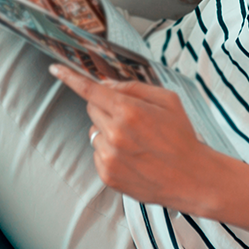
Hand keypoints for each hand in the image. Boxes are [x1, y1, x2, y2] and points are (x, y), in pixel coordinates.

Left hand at [49, 64, 223, 209]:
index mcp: (129, 111)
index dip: (70, 78)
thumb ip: (133, 88)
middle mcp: (115, 134)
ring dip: (108, 132)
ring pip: (94, 132)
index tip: (55, 69)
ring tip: (136, 143)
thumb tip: (105, 84)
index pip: (91, 90)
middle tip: (131, 118)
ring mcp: (109, 157)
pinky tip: (133, 158)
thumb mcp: (167, 101)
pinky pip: (98, 153)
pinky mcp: (107, 175)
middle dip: (106, 108)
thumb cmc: (182, 136)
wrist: (192, 178)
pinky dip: (110, 152)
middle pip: (92, 109)